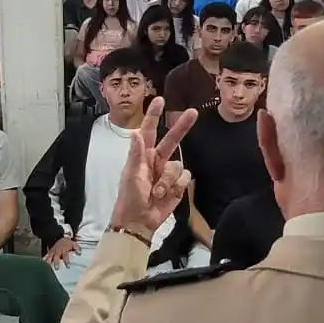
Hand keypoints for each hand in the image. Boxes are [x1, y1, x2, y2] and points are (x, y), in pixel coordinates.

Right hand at [45, 236, 78, 266]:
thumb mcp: (74, 244)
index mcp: (64, 250)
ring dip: (49, 262)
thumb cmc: (68, 243)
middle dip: (56, 262)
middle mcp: (58, 251)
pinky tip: (42, 263)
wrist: (61, 237)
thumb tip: (79, 253)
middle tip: (56, 268)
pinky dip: (44, 259)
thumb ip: (77, 248)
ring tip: (47, 267)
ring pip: (50, 257)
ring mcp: (53, 251)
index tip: (68, 266)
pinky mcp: (50, 252)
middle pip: (56, 257)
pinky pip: (46, 255)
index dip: (66, 261)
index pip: (65, 256)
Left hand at [110, 96, 196, 239]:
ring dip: (168, 180)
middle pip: (172, 140)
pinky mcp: (178, 185)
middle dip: (182, 127)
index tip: (160, 100)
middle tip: (193, 113)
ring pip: (178, 165)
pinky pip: (185, 178)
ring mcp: (168, 173)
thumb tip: (136, 132)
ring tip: (157, 192)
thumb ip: (135, 154)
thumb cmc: (130, 197)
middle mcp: (157, 161)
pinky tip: (166, 195)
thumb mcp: (131, 175)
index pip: (148, 131)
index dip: (154, 116)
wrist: (140, 221)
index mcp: (143, 155)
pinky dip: (176, 187)